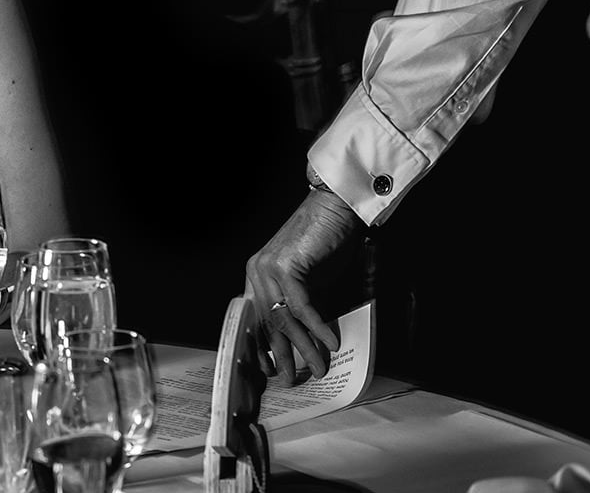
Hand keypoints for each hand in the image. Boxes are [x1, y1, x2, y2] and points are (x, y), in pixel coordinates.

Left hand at [245, 187, 364, 382]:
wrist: (334, 208)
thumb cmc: (325, 243)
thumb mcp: (309, 281)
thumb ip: (302, 305)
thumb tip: (308, 340)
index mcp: (258, 277)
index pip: (254, 319)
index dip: (260, 347)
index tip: (268, 370)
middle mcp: (257, 273)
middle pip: (269, 324)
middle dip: (282, 356)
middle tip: (291, 380)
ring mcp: (268, 269)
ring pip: (285, 319)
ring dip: (304, 348)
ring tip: (317, 370)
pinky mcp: (287, 266)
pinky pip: (301, 306)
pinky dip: (317, 327)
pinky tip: (330, 344)